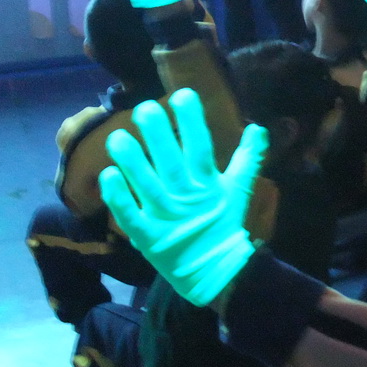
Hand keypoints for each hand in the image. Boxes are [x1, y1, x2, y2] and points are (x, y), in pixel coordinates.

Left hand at [98, 88, 265, 305]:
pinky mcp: (147, 235)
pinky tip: (107, 175)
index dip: (192, 122)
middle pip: (170, 162)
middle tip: (144, 109)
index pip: (200, 147)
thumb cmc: (223, 225)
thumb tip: (259, 127)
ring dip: (132, 162)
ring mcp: (165, 217)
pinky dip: (119, 198)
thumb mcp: (239, 191)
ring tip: (117, 136)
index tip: (183, 95)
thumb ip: (247, 158)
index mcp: (208, 184)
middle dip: (158, 136)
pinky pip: (130, 215)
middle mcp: (185, 197)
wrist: (215, 271)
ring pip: (146, 185)